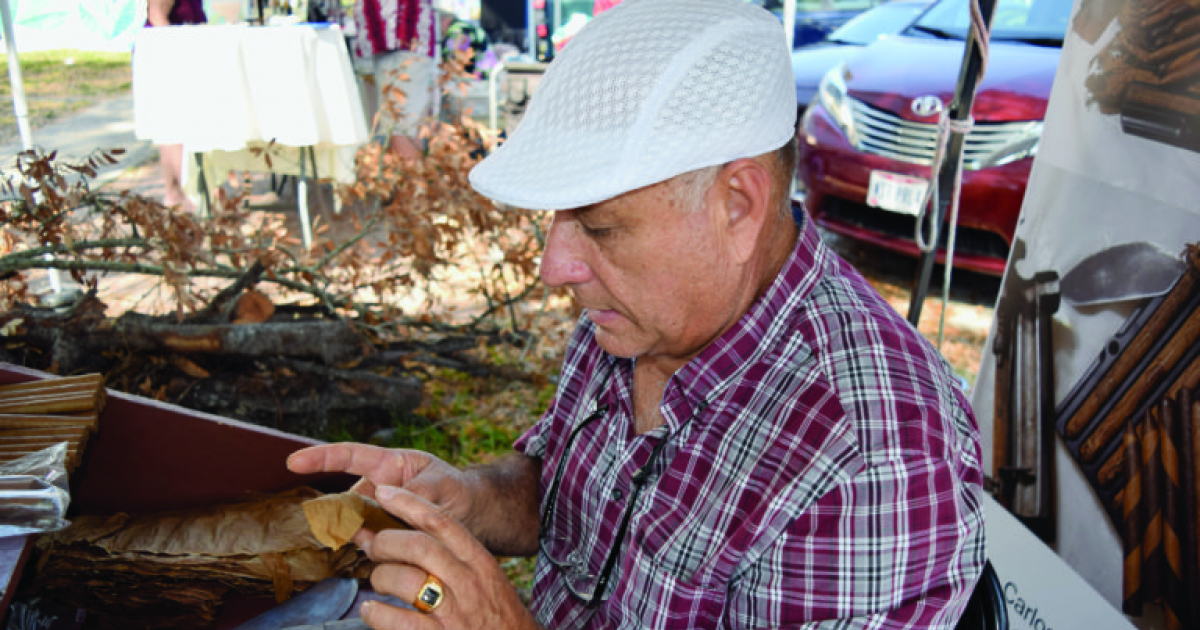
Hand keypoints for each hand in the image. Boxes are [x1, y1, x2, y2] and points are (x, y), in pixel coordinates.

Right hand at [286, 443, 476, 542]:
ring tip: (391, 540)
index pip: (350, 456)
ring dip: (365, 536)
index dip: (321, 458)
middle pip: (347, 499)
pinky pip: (368, 543)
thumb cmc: (454, 488)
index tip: (293, 462)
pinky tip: (391, 553)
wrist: (470, 514)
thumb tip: (385, 500)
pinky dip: (374, 550)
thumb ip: (415, 492)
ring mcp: (378, 513)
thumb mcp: (440, 484)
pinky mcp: (383, 535)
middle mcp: (377, 488)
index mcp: (388, 464)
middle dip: (346, 515)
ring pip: (355, 525)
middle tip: (366, 528)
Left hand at [359, 485, 541, 629]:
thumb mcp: (485, 579)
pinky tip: (371, 610)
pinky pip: (398, 621)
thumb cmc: (495, 615)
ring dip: (380, 576)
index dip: (409, 504)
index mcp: (479, 562)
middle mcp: (467, 583)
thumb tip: (408, 539)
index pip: (442, 522)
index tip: (384, 493)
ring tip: (376, 581)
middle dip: (386, 541)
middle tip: (372, 546)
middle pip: (419, 545)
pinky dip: (377, 613)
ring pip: (405, 580)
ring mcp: (453, 612)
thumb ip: (454, 559)